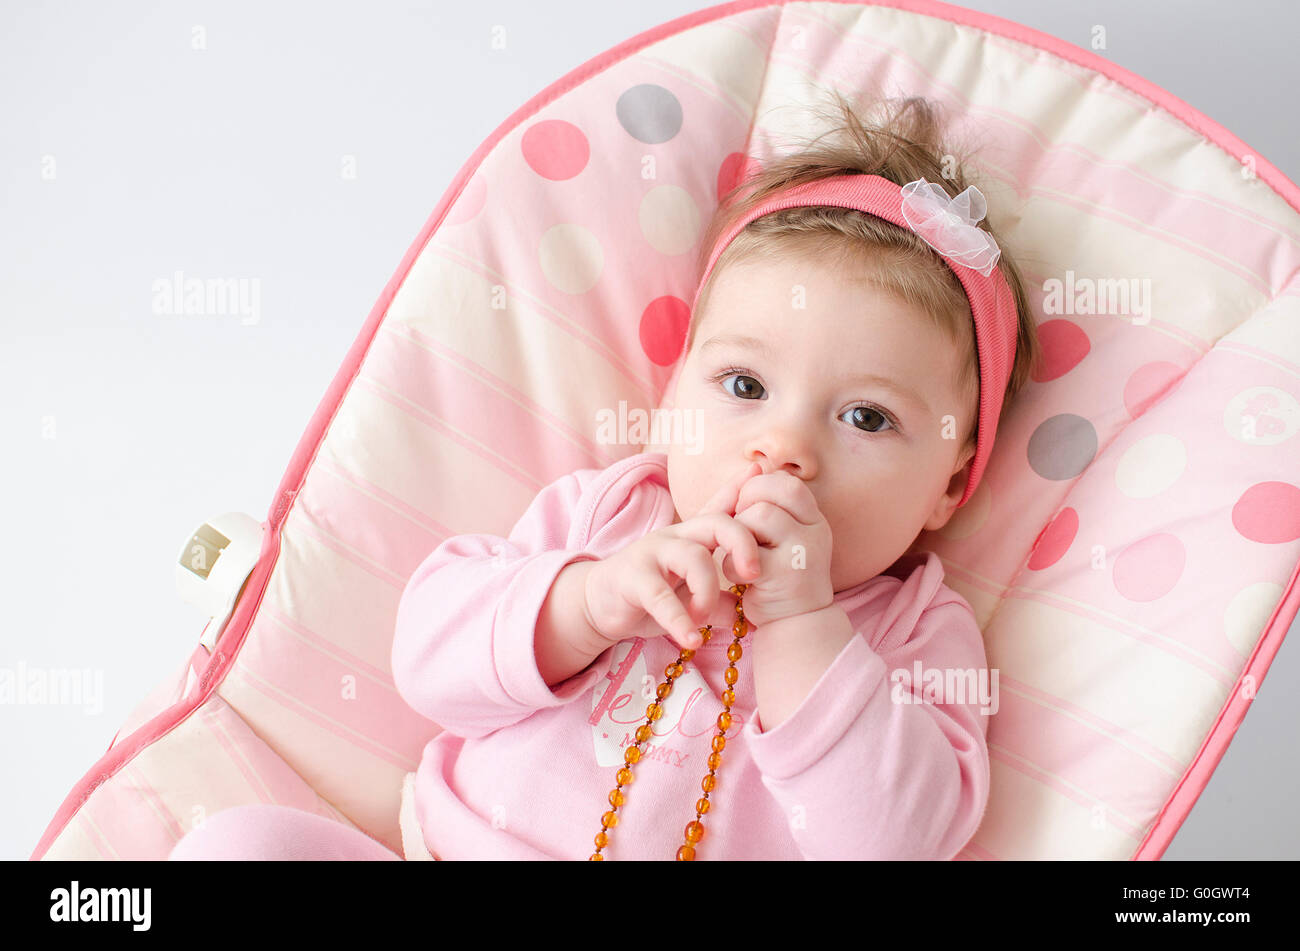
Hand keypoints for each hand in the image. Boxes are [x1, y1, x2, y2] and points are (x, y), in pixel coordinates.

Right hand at [583, 462, 765, 650]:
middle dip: (742, 544)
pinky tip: (691, 639)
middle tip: (754, 575)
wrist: (599, 605)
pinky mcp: (633, 577)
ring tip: (703, 620)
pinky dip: (680, 620)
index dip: (741, 490)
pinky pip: (661, 596)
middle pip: (717, 523)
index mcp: (693, 537)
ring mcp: (653, 553)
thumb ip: (722, 599)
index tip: (763, 472)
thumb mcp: (690, 595)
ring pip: (694, 558)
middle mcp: (675, 537)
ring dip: (707, 594)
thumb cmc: (651, 597)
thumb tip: (756, 620)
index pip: (721, 509)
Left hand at [722, 467, 833, 628]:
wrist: (797, 626)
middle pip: (769, 492)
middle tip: (743, 533)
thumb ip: (766, 503)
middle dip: (744, 508)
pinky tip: (741, 581)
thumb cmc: (779, 577)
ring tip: (742, 558)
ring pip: (757, 516)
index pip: (787, 483)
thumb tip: (752, 467)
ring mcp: (804, 552)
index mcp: (814, 518)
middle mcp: (816, 531)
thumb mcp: (780, 535)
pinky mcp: (786, 576)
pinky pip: (745, 555)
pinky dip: (732, 568)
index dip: (758, 491)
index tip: (748, 513)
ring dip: (738, 536)